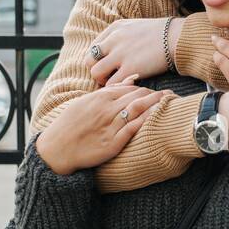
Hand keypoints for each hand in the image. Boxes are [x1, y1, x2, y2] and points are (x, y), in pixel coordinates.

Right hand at [35, 78, 173, 174]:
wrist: (57, 149)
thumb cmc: (71, 125)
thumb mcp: (87, 102)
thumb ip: (110, 91)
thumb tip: (132, 79)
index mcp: (100, 98)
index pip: (131, 88)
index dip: (147, 89)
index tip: (160, 92)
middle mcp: (105, 109)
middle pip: (137, 97)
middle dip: (156, 95)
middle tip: (171, 95)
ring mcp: (109, 126)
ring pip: (137, 110)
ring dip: (156, 105)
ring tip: (171, 103)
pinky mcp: (111, 143)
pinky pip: (132, 129)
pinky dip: (146, 121)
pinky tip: (158, 118)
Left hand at [87, 18, 183, 85]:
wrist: (177, 37)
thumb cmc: (161, 34)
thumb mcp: (135, 26)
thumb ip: (121, 36)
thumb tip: (112, 49)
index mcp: (114, 29)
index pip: (93, 47)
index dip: (98, 60)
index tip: (107, 67)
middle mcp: (113, 40)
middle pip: (89, 60)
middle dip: (96, 71)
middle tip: (108, 78)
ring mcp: (121, 54)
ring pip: (95, 73)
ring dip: (103, 81)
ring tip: (115, 84)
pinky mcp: (131, 68)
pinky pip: (112, 84)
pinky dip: (116, 88)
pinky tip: (125, 88)